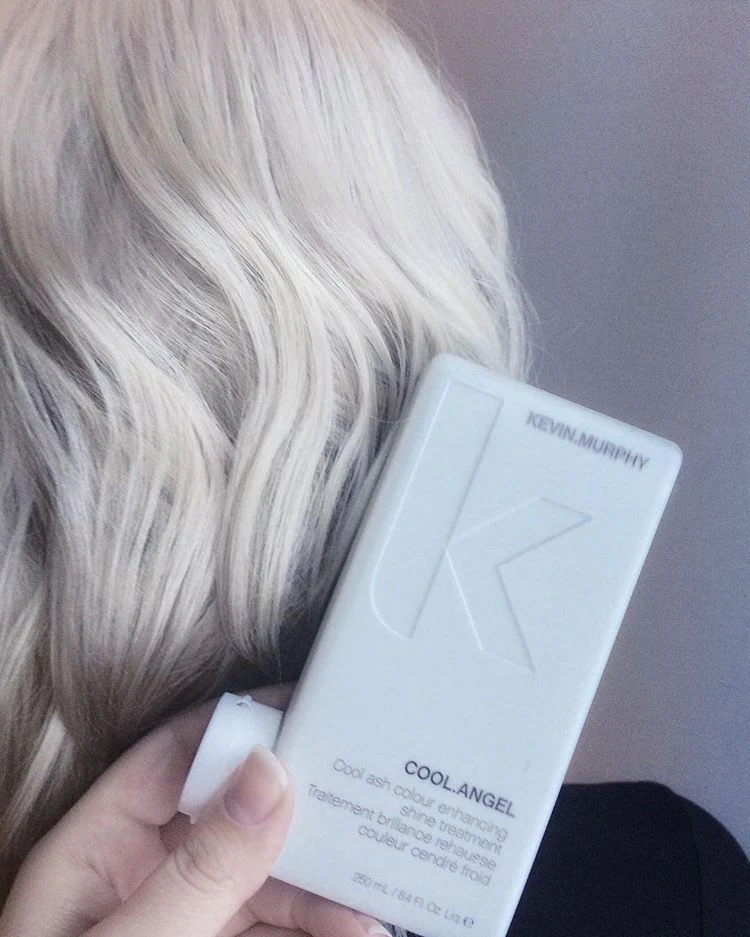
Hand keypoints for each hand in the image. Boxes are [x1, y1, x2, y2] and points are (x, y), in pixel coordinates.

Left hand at [0, 685, 387, 936]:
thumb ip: (201, 869)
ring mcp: (184, 913)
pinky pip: (275, 925)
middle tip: (368, 804)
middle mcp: (146, 869)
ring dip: (324, 883)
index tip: (313, 716)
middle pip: (237, 809)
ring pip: (267, 871)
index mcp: (102, 845)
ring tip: (374, 898)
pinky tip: (357, 930)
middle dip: (304, 809)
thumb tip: (268, 773)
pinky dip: (319, 926)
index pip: (179, 755)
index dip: (244, 727)